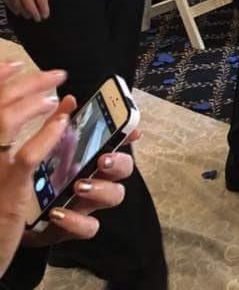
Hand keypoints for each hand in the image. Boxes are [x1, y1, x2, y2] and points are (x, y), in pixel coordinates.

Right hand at [0, 0, 52, 21]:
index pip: (41, 1)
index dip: (44, 10)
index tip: (45, 14)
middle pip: (30, 7)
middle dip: (35, 15)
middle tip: (37, 18)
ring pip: (18, 7)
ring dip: (24, 13)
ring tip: (28, 15)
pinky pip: (8, 3)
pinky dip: (13, 8)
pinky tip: (17, 10)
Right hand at [0, 64, 67, 272]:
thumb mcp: (2, 173)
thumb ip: (15, 142)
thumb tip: (58, 107)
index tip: (15, 63)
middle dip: (27, 84)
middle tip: (56, 74)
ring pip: (3, 121)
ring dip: (34, 101)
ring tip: (56, 98)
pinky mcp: (8, 190)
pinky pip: (27, 155)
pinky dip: (46, 134)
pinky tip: (62, 122)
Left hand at [23, 133, 137, 248]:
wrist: (16, 218)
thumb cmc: (37, 180)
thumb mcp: (47, 150)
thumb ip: (59, 125)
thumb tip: (69, 101)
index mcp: (91, 157)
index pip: (118, 143)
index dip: (129, 136)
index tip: (132, 131)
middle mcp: (96, 178)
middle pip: (124, 169)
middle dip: (119, 162)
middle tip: (103, 159)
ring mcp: (88, 203)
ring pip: (114, 196)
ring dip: (100, 189)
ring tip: (78, 185)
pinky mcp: (74, 227)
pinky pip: (89, 227)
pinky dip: (76, 220)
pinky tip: (59, 212)